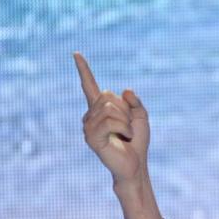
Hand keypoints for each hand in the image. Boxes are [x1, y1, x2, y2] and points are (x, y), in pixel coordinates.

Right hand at [76, 52, 150, 184]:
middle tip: (128, 126)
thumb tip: (125, 90)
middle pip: (107, 95)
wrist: (135, 164)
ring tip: (126, 134)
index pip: (89, 85)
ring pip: (110, 108)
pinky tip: (125, 137)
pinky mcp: (91, 137)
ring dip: (126, 121)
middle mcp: (90, 115)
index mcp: (100, 109)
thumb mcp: (141, 117)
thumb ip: (135, 102)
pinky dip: (124, 128)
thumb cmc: (136, 142)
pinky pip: (110, 121)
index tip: (76, 53)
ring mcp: (88, 126)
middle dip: (125, 109)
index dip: (83, 69)